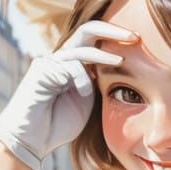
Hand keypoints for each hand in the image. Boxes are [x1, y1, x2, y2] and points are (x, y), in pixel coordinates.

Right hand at [0, 21, 137, 169]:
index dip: (117, 38)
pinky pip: (70, 65)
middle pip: (88, 29)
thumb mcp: (88, 101)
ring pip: (81, 46)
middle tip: (135, 36)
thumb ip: (100, 84)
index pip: (96, 40)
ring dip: (104, 53)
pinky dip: (82, 78)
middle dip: (113, 30)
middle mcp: (62, 58)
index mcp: (74, 64)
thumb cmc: (58, 124)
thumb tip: (124, 71)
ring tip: (121, 59)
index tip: (139, 43)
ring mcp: (51, 62)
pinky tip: (85, 93)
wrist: (31, 140)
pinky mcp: (42, 70)